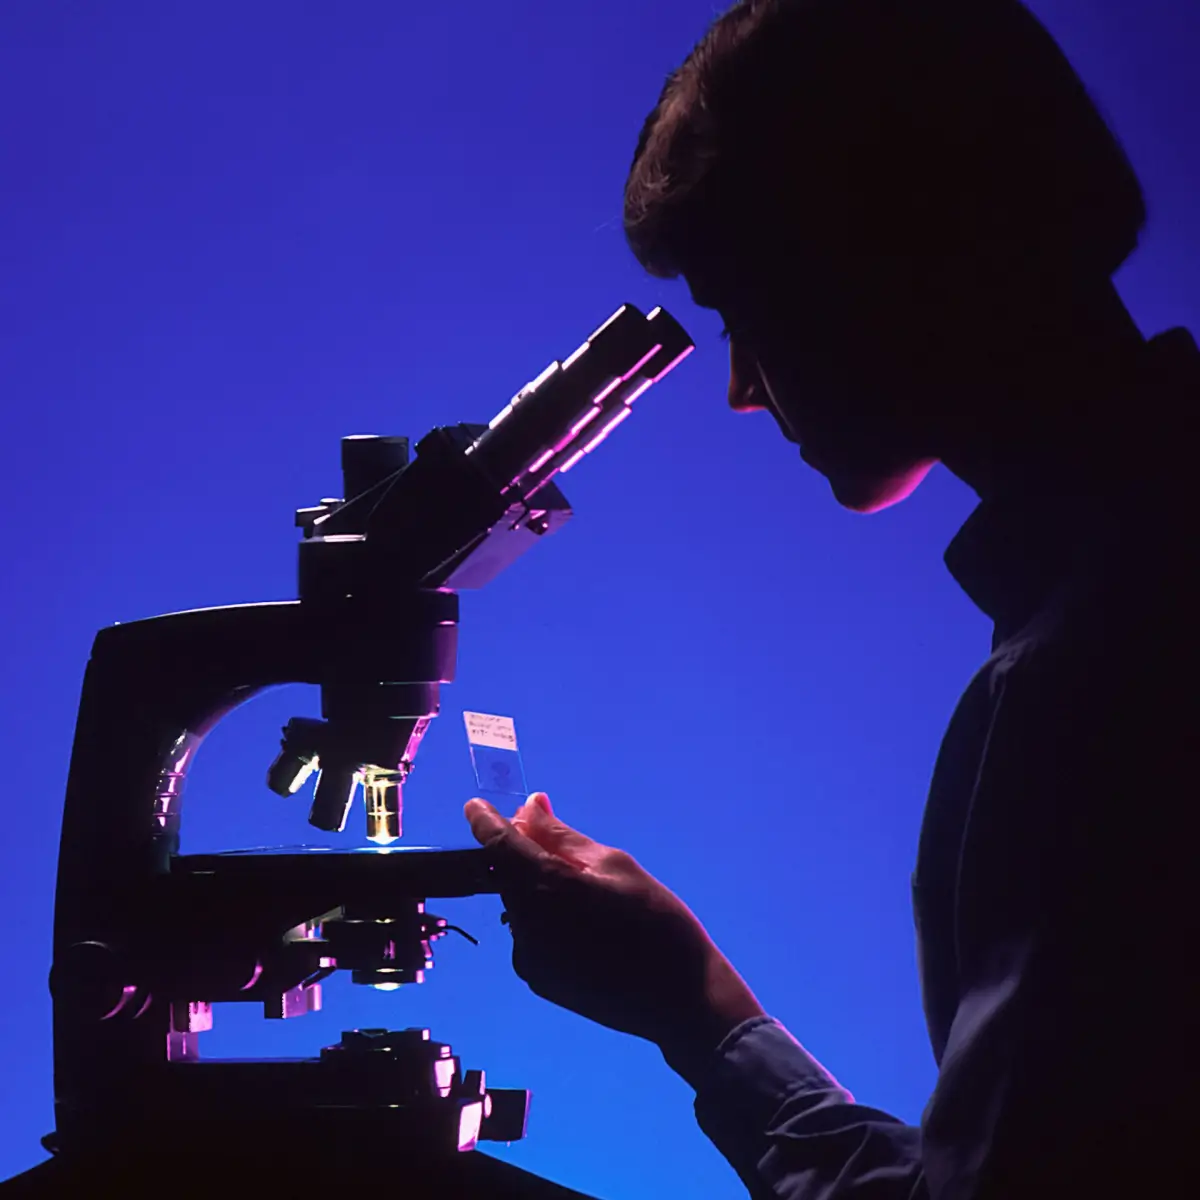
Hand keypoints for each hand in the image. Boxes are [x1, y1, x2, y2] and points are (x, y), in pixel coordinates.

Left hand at [464, 792, 764, 1073]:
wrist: (680, 999)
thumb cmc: (657, 921)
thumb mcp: (614, 865)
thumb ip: (562, 837)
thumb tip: (529, 808)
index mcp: (546, 888)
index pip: (498, 844)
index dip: (484, 820)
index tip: (476, 805)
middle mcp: (526, 925)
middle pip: (508, 874)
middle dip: (520, 851)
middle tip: (548, 835)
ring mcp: (529, 958)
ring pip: (520, 905)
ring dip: (535, 886)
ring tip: (584, 889)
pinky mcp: (539, 981)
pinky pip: (531, 934)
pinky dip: (545, 917)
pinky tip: (584, 922)